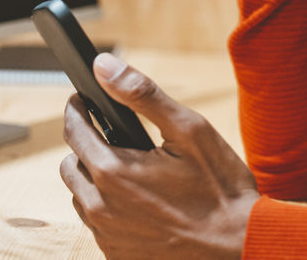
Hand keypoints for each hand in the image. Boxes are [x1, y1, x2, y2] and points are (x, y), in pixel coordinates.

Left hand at [60, 54, 260, 259]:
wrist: (237, 245)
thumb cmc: (219, 188)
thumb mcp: (189, 130)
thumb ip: (142, 95)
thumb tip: (104, 67)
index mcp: (113, 171)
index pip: (74, 131)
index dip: (77, 110)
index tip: (83, 100)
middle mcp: (100, 207)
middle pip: (69, 166)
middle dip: (86, 146)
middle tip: (115, 138)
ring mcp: (106, 235)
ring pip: (80, 198)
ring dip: (95, 179)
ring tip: (130, 171)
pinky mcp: (116, 255)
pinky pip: (97, 225)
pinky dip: (109, 208)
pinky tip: (140, 201)